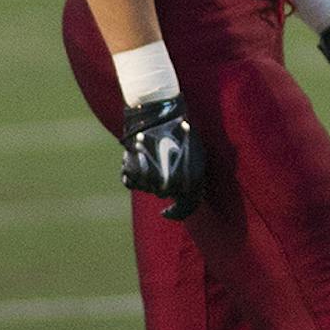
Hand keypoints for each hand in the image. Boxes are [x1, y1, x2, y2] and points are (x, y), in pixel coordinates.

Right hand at [120, 97, 206, 219]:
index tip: (166, 212)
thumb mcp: (198, 157)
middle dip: (164, 182)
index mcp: (191, 183)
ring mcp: (150, 180)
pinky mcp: (132, 172)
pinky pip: (131, 181)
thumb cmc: (182, 133)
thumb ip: (193, 179)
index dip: (177, 213)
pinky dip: (134, 172)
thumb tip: (184, 195)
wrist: (159, 116)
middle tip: (164, 161)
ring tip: (154, 153)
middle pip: (163, 194)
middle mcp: (170, 186)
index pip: (185, 208)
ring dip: (149, 176)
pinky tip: (140, 156)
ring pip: (146, 187)